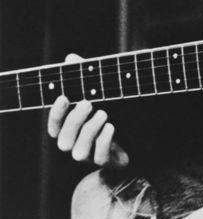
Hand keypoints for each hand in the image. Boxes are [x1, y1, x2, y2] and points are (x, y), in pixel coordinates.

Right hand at [46, 54, 129, 168]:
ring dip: (90, 131)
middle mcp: (74, 145)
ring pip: (79, 152)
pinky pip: (100, 157)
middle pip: (64, 140)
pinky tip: (111, 127)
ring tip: (104, 113)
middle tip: (89, 103)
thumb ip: (84, 77)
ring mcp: (89, 155)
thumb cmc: (107, 113)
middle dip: (75, 121)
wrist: (133, 139)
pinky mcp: (106, 161)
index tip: (64, 97)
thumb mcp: (98, 93)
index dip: (56, 113)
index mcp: (68, 130)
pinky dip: (104, 142)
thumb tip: (70, 58)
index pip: (54, 125)